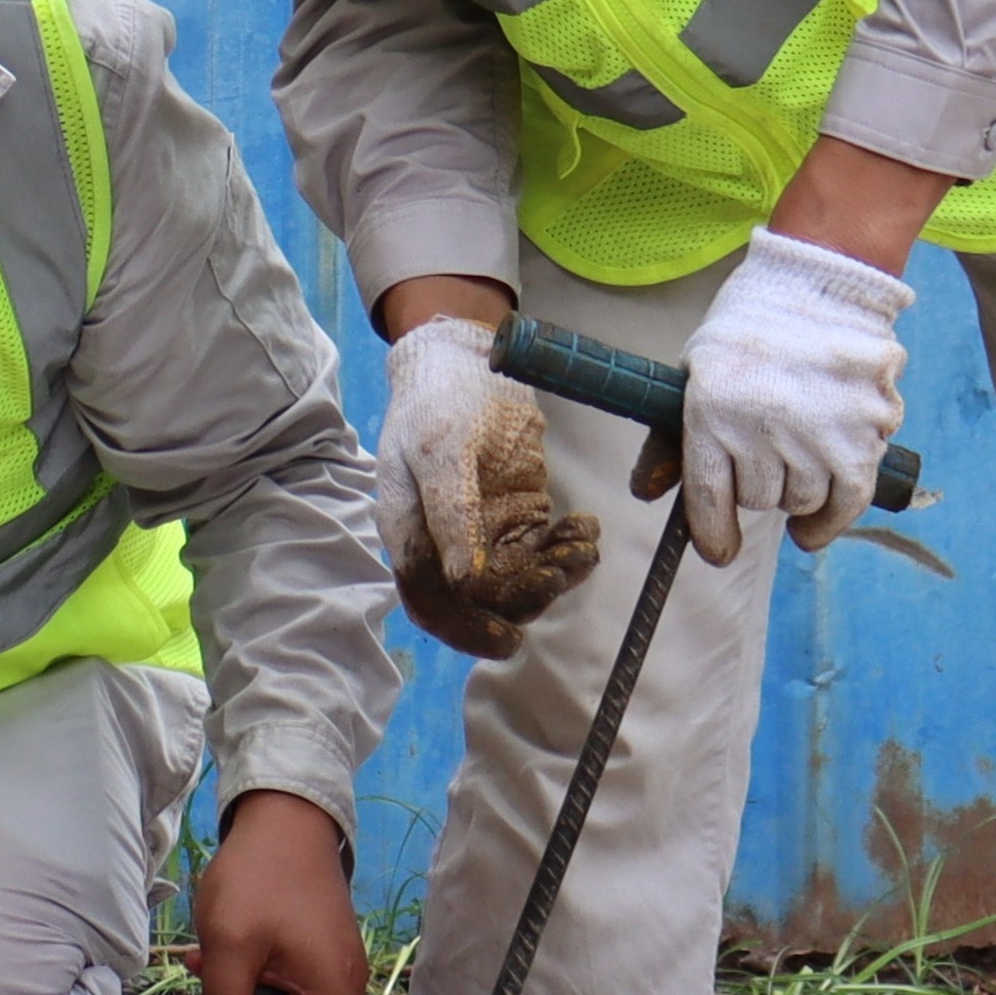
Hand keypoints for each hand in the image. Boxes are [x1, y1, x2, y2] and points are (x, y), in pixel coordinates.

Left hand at [186, 787, 368, 994]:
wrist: (283, 815)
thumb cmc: (258, 877)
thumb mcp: (228, 944)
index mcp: (332, 986)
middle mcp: (346, 978)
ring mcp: (335, 958)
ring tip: (207, 968)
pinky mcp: (322, 940)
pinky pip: (295, 975)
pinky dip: (259, 971)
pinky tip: (222, 949)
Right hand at [379, 315, 601, 658]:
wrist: (467, 357)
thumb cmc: (442, 400)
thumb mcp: (443, 451)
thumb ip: (451, 516)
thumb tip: (464, 582)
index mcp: (411, 530)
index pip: (431, 600)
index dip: (465, 628)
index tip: (509, 637)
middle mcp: (443, 541)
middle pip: (479, 599)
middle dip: (524, 598)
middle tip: (561, 572)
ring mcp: (481, 531)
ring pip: (517, 581)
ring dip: (552, 574)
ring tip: (581, 546)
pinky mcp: (514, 517)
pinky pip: (540, 552)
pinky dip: (566, 549)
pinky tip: (584, 527)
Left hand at [672, 227, 913, 556]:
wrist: (814, 284)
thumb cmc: (746, 332)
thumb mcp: (693, 377)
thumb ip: (670, 439)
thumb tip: (645, 493)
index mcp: (711, 414)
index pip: (710, 500)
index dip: (714, 535)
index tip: (720, 551)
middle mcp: (764, 429)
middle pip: (761, 500)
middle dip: (759, 486)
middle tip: (767, 453)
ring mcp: (819, 434)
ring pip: (803, 500)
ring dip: (798, 490)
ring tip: (797, 456)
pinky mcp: (866, 433)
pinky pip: (849, 500)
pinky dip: (833, 518)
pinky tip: (817, 524)